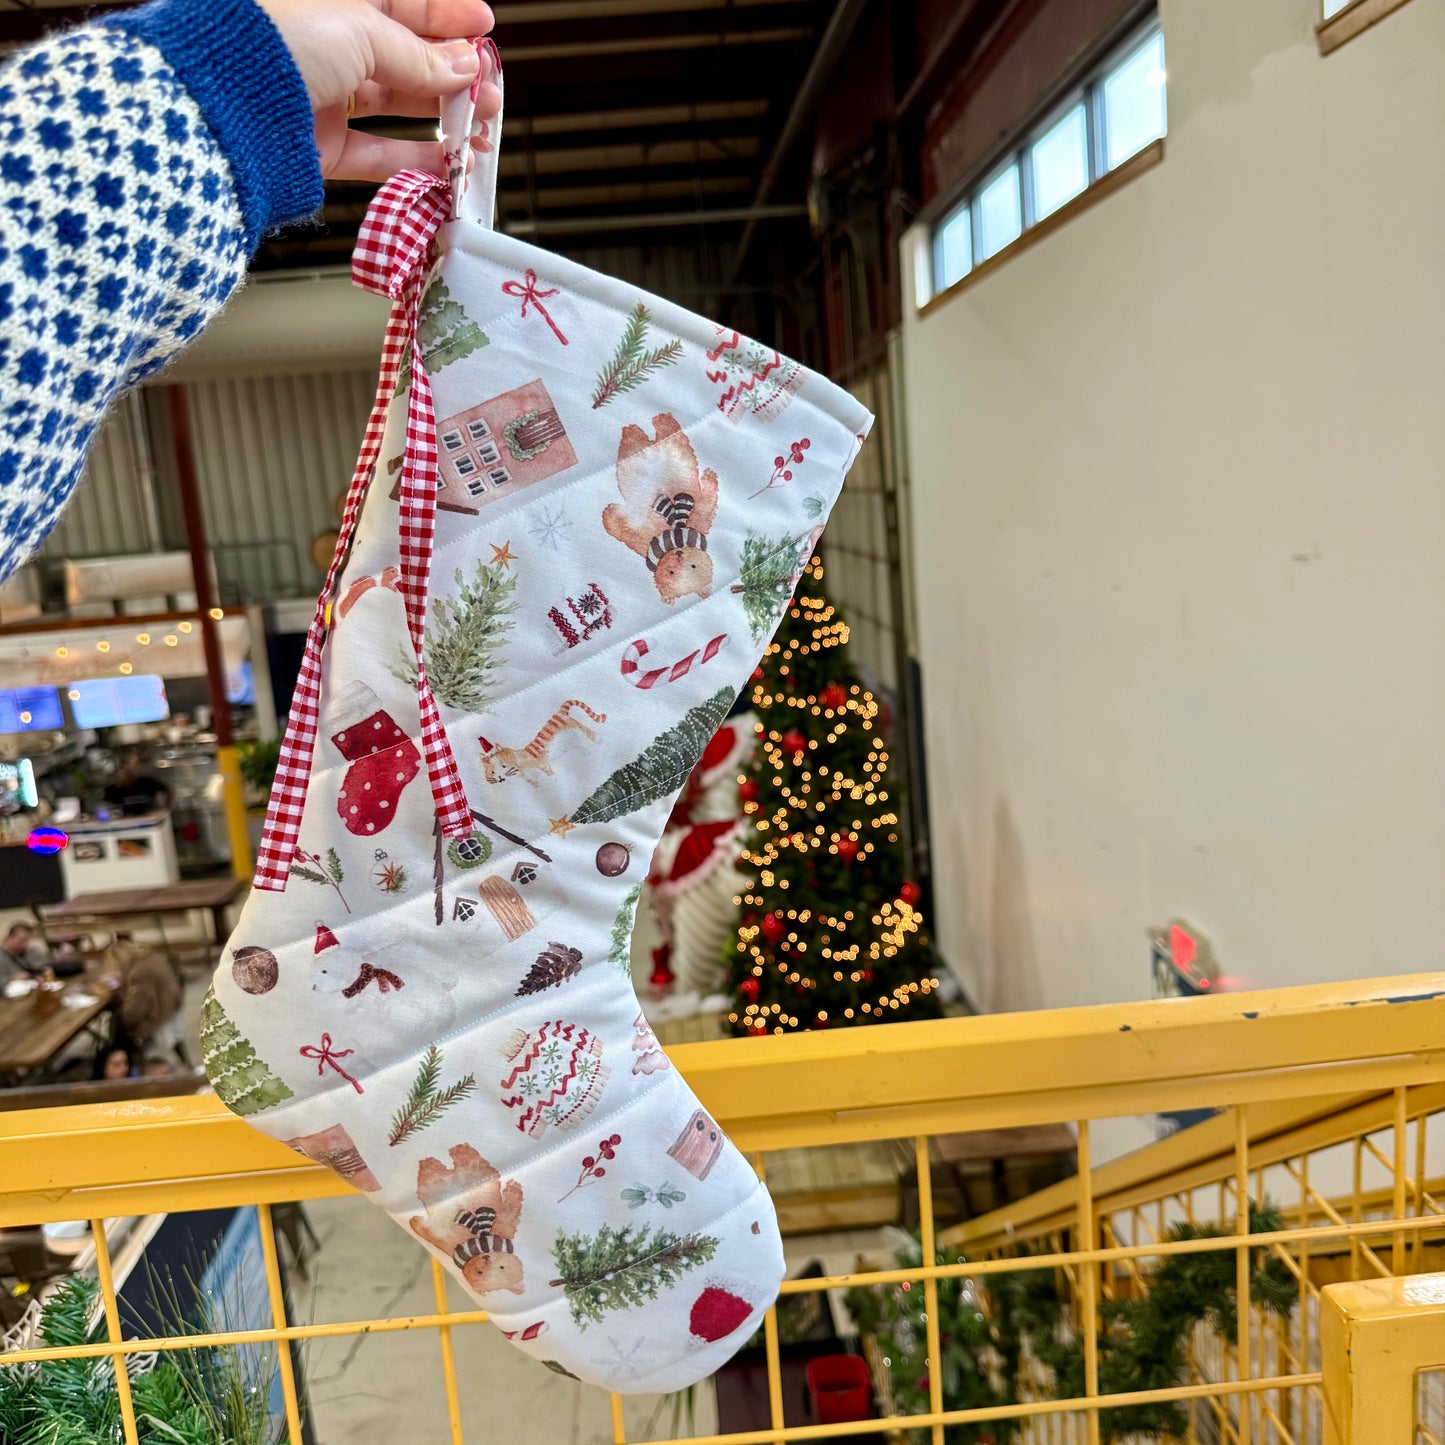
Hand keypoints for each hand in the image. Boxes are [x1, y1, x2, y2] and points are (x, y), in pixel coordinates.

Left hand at [256, 0, 501, 181]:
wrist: (220, 105)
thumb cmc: (271, 43)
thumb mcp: (359, 29)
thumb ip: (417, 56)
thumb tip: (460, 67)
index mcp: (330, 0)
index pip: (399, 2)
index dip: (444, 14)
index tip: (483, 27)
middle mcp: (325, 43)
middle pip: (404, 55)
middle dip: (453, 71)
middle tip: (488, 86)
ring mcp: (323, 95)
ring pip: (396, 105)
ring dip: (444, 117)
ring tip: (480, 128)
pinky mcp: (320, 145)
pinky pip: (378, 154)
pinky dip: (415, 161)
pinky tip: (446, 163)